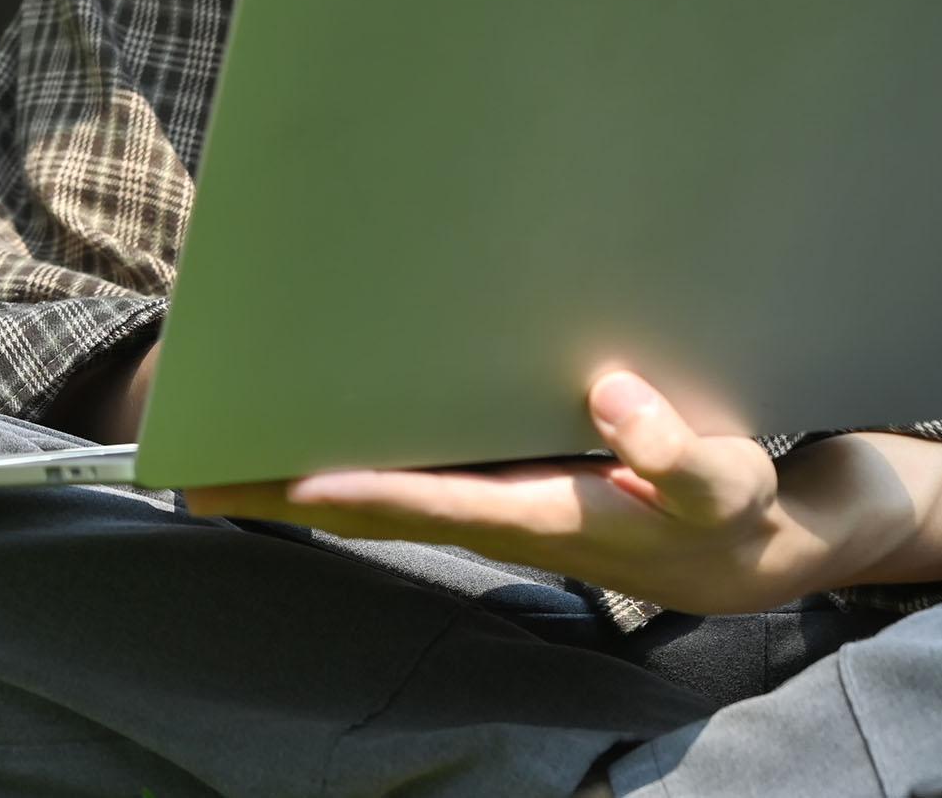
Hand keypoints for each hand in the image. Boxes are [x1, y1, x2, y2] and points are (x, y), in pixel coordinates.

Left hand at [187, 370, 888, 617]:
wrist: (751, 550)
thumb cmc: (731, 510)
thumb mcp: (725, 481)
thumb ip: (675, 448)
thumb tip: (606, 392)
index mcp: (544, 515)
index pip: (432, 501)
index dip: (359, 489)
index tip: (287, 476)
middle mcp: (497, 514)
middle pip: (368, 508)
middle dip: (281, 495)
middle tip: (190, 473)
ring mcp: (488, 506)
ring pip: (371, 498)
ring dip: (294, 482)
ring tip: (213, 456)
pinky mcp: (495, 490)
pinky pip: (399, 481)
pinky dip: (342, 466)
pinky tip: (300, 438)